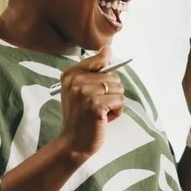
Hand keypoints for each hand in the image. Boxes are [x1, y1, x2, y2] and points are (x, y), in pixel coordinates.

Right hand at [55, 45, 125, 162]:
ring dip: (114, 104)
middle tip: (96, 107)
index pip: (100, 59)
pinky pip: (120, 101)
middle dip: (111, 94)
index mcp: (70, 73)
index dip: (106, 75)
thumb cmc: (81, 116)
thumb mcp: (82, 90)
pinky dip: (116, 112)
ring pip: (119, 89)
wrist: (73, 142)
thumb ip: (94, 69)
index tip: (98, 88)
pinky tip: (103, 119)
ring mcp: (85, 92)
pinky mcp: (95, 105)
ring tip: (99, 113)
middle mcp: (75, 80)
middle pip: (113, 76)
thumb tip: (107, 47)